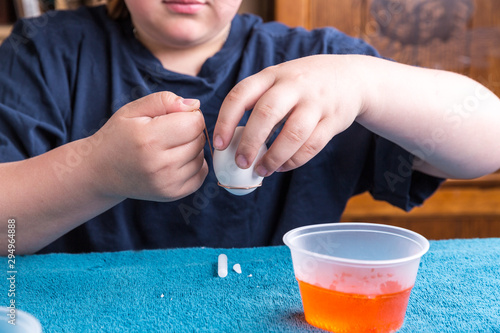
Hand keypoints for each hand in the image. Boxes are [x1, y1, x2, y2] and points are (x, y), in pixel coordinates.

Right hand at [90, 92, 207, 201]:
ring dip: (192, 148)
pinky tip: (177, 160)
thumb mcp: (134, 110)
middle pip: (199, 140)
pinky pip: (200, 175)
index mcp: (149, 139)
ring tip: (171, 146)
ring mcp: (166, 183)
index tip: (176, 117)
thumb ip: (165, 101)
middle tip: (170, 132)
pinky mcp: (172, 194)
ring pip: (201, 157)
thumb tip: (195, 105)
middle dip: (190, 131)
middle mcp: (159, 164)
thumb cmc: (119, 136)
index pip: (194, 123)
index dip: (190, 115)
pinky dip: (195, 165)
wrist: (101, 171)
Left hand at [213, 54, 366, 176]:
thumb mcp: (279, 80)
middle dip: (250, 142)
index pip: (241, 95)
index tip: (219, 145)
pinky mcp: (334, 119)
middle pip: (266, 113)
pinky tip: (282, 167)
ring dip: (274, 157)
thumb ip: (258, 103)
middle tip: (241, 163)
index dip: (226, 121)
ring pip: (293, 133)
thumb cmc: (303, 84)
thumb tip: (233, 142)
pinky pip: (312, 145)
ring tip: (262, 170)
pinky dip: (294, 161)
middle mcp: (293, 85)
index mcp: (272, 75)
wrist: (351, 77)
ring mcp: (316, 101)